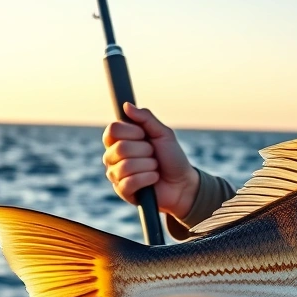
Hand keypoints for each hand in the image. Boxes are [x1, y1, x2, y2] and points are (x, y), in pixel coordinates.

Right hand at [101, 103, 199, 219]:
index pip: (113, 129)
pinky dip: (148, 178)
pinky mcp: (122, 191)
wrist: (183, 183)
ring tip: (155, 168)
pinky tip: (154, 179)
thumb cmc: (172, 158)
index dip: (132, 132)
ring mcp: (116, 174)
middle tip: (154, 155)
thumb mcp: (163, 134)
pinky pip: (129, 182)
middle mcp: (113, 156)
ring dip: (149, 166)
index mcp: (120, 140)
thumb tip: (126, 105)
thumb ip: (146, 119)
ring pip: (126, 166)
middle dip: (146, 150)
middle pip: (121, 147)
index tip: (145, 135)